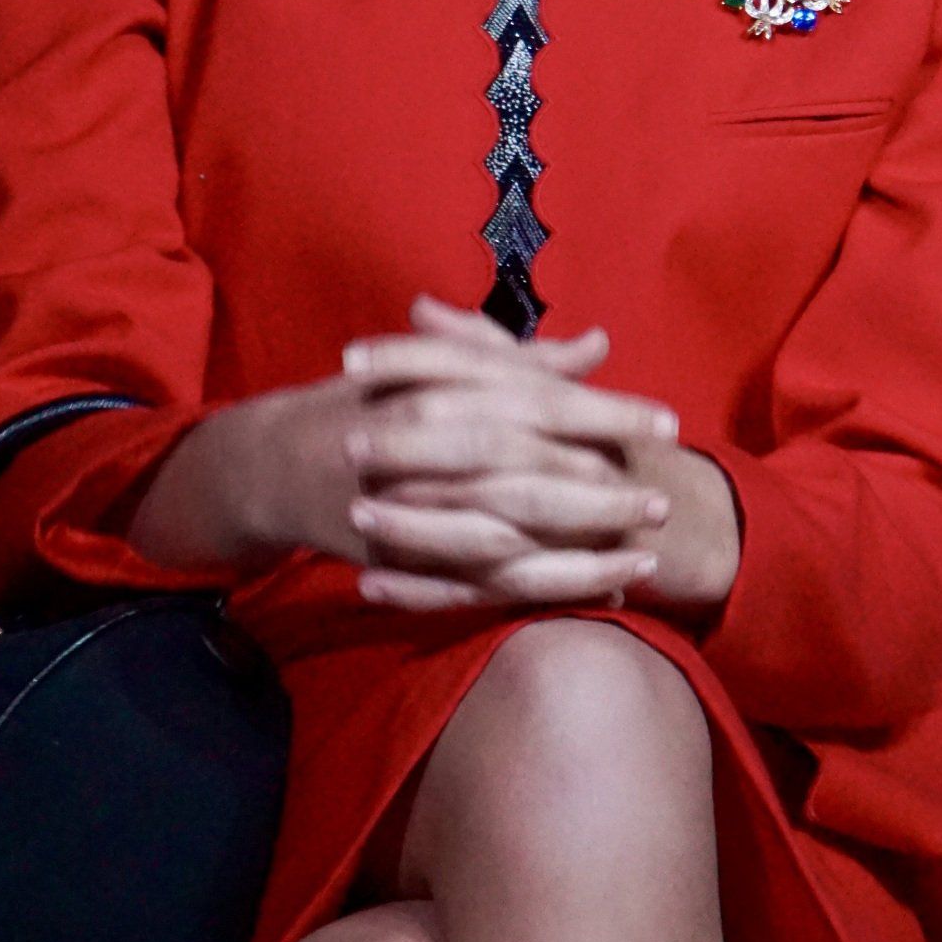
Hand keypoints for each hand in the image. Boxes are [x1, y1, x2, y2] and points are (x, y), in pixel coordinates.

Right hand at [126, 297, 727, 612]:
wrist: (276, 463)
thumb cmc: (371, 404)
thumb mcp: (439, 366)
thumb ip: (524, 360)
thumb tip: (599, 344)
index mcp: (442, 391)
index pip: (538, 400)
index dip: (604, 412)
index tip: (665, 423)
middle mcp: (427, 447)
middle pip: (529, 472)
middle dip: (601, 490)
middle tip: (663, 501)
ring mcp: (412, 509)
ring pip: (509, 537)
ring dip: (579, 551)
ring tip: (645, 558)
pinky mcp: (402, 562)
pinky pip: (479, 586)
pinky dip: (536, 594)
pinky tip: (589, 597)